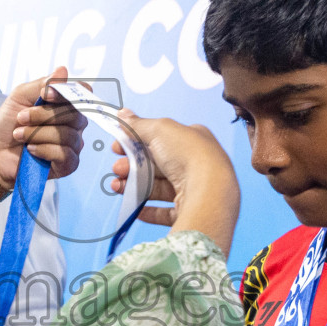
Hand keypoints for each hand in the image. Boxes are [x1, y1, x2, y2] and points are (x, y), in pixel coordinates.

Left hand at [0, 65, 86, 190]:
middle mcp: (74, 123)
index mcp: (65, 104)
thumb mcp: (20, 97)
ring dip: (38, 133)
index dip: (68, 93)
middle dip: (44, 115)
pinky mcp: (68, 164)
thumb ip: (42, 84)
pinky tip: (31, 149)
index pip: (82, 93)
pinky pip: (65, 155)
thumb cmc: (9, 122)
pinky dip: (44, 149)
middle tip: (21, 117)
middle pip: (75, 115)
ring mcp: (73, 144)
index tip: (45, 95)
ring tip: (20, 135)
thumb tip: (63, 70)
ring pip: (68, 135)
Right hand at [109, 112, 238, 256]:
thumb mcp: (160, 130)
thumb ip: (138, 124)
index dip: (137, 142)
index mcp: (194, 140)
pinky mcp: (191, 211)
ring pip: (159, 189)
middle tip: (117, 168)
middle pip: (157, 165)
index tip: (118, 147)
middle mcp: (197, 163)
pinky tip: (137, 208)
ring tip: (117, 187)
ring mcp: (195, 188)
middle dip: (132, 166)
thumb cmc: (190, 156)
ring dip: (135, 187)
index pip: (161, 139)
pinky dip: (150, 210)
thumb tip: (123, 113)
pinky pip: (167, 212)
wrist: (209, 192)